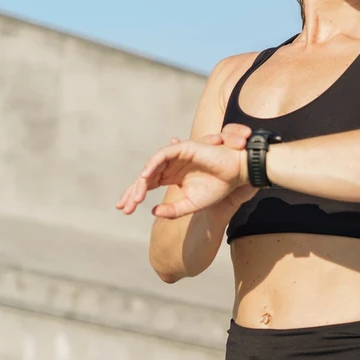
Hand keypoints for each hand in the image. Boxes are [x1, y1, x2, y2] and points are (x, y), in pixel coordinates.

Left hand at [114, 124, 254, 218]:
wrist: (236, 175)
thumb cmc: (217, 187)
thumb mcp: (191, 204)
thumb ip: (173, 210)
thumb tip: (152, 212)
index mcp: (171, 177)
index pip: (147, 185)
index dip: (134, 196)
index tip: (124, 210)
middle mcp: (170, 166)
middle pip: (145, 177)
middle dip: (133, 192)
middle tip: (124, 208)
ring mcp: (175, 156)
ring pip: (151, 167)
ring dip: (141, 183)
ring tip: (135, 198)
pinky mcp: (183, 148)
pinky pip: (162, 155)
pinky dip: (152, 165)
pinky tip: (145, 178)